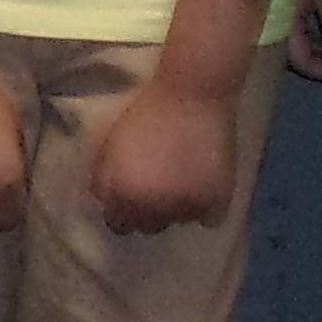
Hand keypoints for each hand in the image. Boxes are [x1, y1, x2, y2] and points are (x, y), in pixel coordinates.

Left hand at [89, 81, 238, 233]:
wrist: (191, 94)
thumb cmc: (145, 114)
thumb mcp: (110, 145)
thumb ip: (103, 179)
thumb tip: (105, 200)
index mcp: (125, 196)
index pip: (119, 225)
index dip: (122, 211)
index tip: (128, 198)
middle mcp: (156, 209)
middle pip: (150, 227)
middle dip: (150, 210)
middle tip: (156, 188)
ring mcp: (189, 208)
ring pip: (180, 221)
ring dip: (178, 208)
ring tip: (182, 182)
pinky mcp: (218, 200)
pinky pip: (209, 217)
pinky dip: (206, 207)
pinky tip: (202, 186)